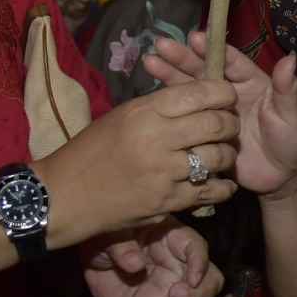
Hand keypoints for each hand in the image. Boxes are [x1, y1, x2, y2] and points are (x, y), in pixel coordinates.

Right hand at [43, 79, 240, 240]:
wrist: (64, 195)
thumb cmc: (90, 151)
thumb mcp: (121, 116)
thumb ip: (158, 108)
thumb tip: (196, 99)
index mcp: (144, 111)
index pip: (198, 93)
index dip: (222, 93)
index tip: (227, 97)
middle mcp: (157, 138)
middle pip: (215, 124)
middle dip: (231, 124)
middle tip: (231, 127)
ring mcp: (163, 172)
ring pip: (217, 158)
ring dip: (227, 155)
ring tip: (225, 154)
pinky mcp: (166, 202)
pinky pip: (208, 191)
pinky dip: (222, 187)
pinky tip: (223, 184)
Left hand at [84, 220, 224, 296]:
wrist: (90, 259)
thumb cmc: (105, 237)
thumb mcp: (109, 234)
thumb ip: (122, 247)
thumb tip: (135, 264)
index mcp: (173, 239)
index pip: (197, 248)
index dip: (200, 264)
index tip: (191, 279)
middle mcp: (179, 266)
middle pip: (210, 282)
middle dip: (199, 294)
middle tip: (174, 296)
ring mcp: (169, 290)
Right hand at [145, 30, 296, 195]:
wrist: (280, 178)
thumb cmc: (290, 141)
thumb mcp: (291, 115)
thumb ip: (287, 89)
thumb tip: (291, 58)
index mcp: (250, 82)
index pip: (229, 61)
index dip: (212, 50)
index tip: (194, 38)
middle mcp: (228, 93)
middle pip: (203, 71)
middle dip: (183, 58)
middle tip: (162, 45)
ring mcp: (213, 113)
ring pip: (189, 90)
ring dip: (170, 76)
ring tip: (150, 62)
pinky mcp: (202, 132)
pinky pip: (184, 117)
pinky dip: (168, 106)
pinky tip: (151, 98)